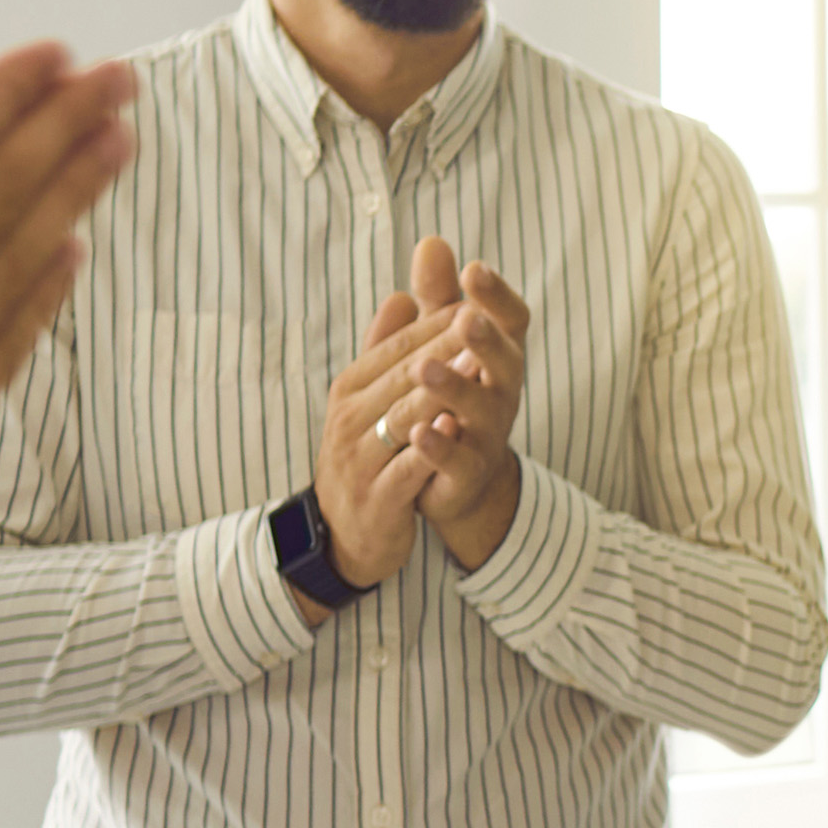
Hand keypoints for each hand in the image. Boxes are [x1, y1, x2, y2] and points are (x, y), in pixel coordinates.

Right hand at [0, 42, 137, 579]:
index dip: (4, 95)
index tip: (56, 55)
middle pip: (2, 189)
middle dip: (63, 125)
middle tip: (121, 77)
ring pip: (21, 255)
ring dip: (74, 191)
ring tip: (119, 140)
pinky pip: (8, 338)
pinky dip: (44, 288)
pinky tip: (72, 253)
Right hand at [313, 288, 460, 596]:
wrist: (346, 533)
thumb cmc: (367, 455)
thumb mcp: (370, 400)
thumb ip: (387, 349)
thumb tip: (401, 294)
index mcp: (351, 388)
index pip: (398, 347)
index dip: (437, 324)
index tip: (476, 300)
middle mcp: (350, 419)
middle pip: (403, 375)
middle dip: (443, 348)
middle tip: (480, 320)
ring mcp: (361, 460)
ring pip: (404, 417)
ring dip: (440, 390)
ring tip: (476, 365)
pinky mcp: (378, 499)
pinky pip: (406, 468)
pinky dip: (429, 446)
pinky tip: (454, 426)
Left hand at [368, 237, 532, 570]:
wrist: (460, 479)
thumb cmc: (453, 397)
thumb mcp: (441, 343)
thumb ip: (437, 296)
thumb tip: (431, 241)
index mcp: (498, 355)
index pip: (511, 319)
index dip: (497, 295)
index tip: (473, 269)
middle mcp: (502, 390)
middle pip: (506, 361)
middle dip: (486, 340)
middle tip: (464, 319)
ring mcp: (488, 432)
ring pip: (480, 408)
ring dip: (454, 388)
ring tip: (423, 370)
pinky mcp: (467, 471)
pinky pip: (457, 458)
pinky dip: (439, 445)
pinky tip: (418, 431)